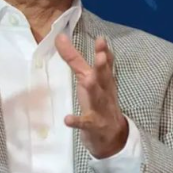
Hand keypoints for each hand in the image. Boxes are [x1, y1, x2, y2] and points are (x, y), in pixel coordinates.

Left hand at [55, 34, 127, 158]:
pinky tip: (67, 119)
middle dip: (102, 66)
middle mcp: (104, 91)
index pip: (105, 63)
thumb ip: (76, 58)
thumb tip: (60, 36)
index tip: (101, 38)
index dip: (103, 51)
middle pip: (104, 77)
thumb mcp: (90, 78)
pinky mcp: (93, 126)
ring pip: (97, 98)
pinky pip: (85, 124)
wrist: (112, 136)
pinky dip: (77, 121)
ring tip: (87, 81)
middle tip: (101, 55)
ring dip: (93, 89)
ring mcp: (100, 109)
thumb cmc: (98, 101)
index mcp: (103, 80)